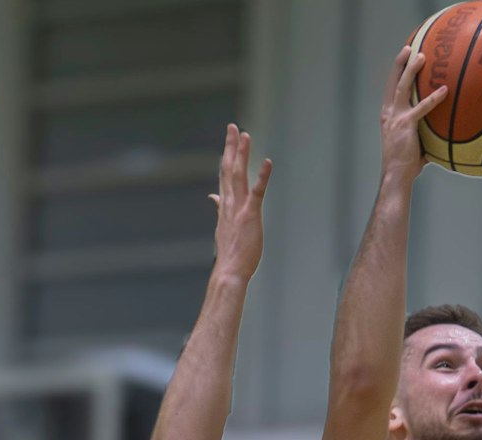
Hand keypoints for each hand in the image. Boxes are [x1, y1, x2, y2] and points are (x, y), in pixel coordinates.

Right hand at [210, 124, 271, 283]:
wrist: (229, 271)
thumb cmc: (231, 253)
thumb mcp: (224, 226)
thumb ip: (220, 208)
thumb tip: (213, 196)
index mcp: (225, 205)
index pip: (224, 175)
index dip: (227, 155)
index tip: (229, 140)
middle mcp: (230, 203)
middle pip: (228, 169)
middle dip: (231, 146)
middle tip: (233, 126)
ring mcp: (239, 209)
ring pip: (239, 175)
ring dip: (242, 154)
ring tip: (245, 135)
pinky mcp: (251, 216)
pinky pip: (257, 192)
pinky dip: (262, 177)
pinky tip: (268, 162)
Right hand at [380, 45, 448, 188]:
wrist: (396, 175)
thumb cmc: (406, 164)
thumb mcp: (413, 143)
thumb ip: (425, 133)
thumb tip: (444, 133)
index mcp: (387, 115)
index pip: (390, 89)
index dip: (395, 73)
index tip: (402, 58)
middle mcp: (388, 113)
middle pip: (392, 82)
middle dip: (399, 63)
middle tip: (409, 48)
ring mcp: (396, 117)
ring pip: (402, 87)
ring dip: (411, 70)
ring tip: (421, 56)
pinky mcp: (406, 125)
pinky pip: (422, 108)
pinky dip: (434, 98)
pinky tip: (445, 90)